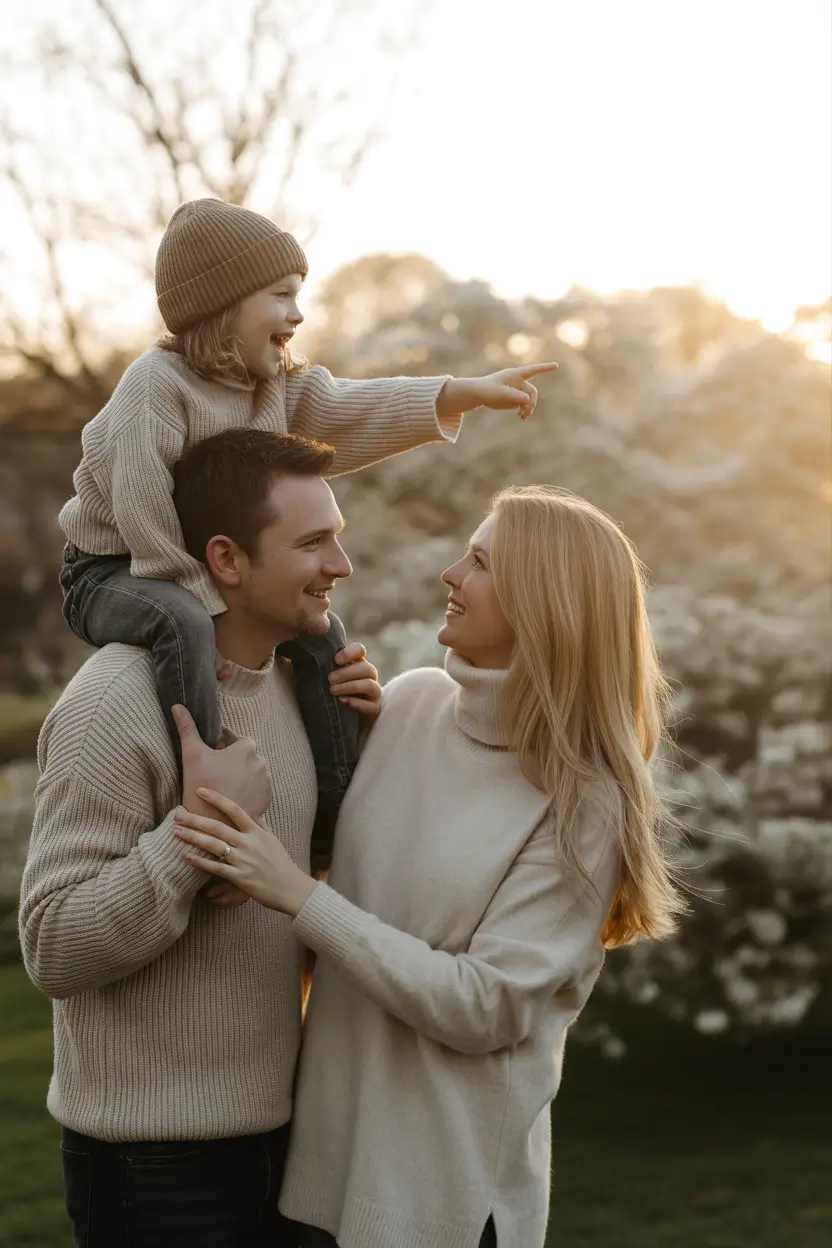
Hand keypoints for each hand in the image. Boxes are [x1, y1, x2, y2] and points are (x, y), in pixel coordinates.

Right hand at [172, 705, 271, 821]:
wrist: (213, 823)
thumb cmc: (202, 786)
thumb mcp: (192, 754)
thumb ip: (187, 727)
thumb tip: (177, 705)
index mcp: (246, 747)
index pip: (232, 738)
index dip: (218, 746)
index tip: (209, 757)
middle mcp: (261, 761)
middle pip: (242, 755)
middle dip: (230, 761)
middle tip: (213, 774)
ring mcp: (266, 780)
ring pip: (250, 771)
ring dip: (239, 775)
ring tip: (222, 787)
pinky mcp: (267, 798)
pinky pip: (256, 788)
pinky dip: (247, 790)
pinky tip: (232, 796)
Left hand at [173, 788, 315, 916]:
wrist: (291, 888)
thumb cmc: (282, 864)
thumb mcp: (273, 840)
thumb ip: (261, 825)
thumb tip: (254, 812)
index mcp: (256, 832)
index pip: (234, 810)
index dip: (216, 799)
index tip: (200, 791)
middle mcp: (249, 843)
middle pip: (217, 827)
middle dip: (195, 820)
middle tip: (178, 815)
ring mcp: (243, 860)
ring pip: (214, 846)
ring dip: (193, 838)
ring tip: (177, 832)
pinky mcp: (239, 877)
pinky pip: (216, 868)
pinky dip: (201, 862)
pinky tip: (187, 857)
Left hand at [329, 642, 381, 717]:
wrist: (341, 717)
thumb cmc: (331, 691)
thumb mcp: (328, 677)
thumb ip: (324, 667)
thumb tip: (306, 661)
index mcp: (357, 663)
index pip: (360, 650)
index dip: (350, 653)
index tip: (336, 660)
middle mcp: (369, 675)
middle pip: (366, 668)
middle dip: (346, 673)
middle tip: (330, 679)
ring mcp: (374, 692)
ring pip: (369, 685)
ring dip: (350, 686)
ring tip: (333, 690)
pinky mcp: (374, 708)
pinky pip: (370, 705)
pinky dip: (356, 703)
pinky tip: (342, 701)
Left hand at [436, 362, 557, 420]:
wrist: (478, 394)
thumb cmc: (487, 390)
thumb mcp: (500, 393)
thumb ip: (514, 395)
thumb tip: (528, 399)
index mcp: (515, 375)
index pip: (533, 370)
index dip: (545, 368)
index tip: (556, 365)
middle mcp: (519, 381)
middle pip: (532, 392)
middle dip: (531, 402)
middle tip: (525, 413)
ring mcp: (518, 390)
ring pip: (530, 399)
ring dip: (528, 408)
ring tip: (522, 417)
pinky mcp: (515, 398)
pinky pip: (524, 405)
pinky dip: (524, 411)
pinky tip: (520, 416)